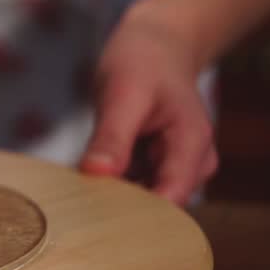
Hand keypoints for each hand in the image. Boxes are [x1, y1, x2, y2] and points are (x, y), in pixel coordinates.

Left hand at [80, 0, 217, 204]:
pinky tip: (86, 177)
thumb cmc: (144, 63)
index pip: (170, 201)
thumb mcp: (124, 95)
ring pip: (140, 200)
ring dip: (110, 197)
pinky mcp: (153, 167)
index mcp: (192, 147)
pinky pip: (129, 186)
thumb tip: (96, 174)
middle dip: (118, 209)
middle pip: (156, 208)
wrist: (155, 46)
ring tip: (76, 191)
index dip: (137, 217)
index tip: (97, 223)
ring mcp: (173, 168)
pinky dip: (108, 184)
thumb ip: (112, 137)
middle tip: (76, 208)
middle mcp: (190, 165)